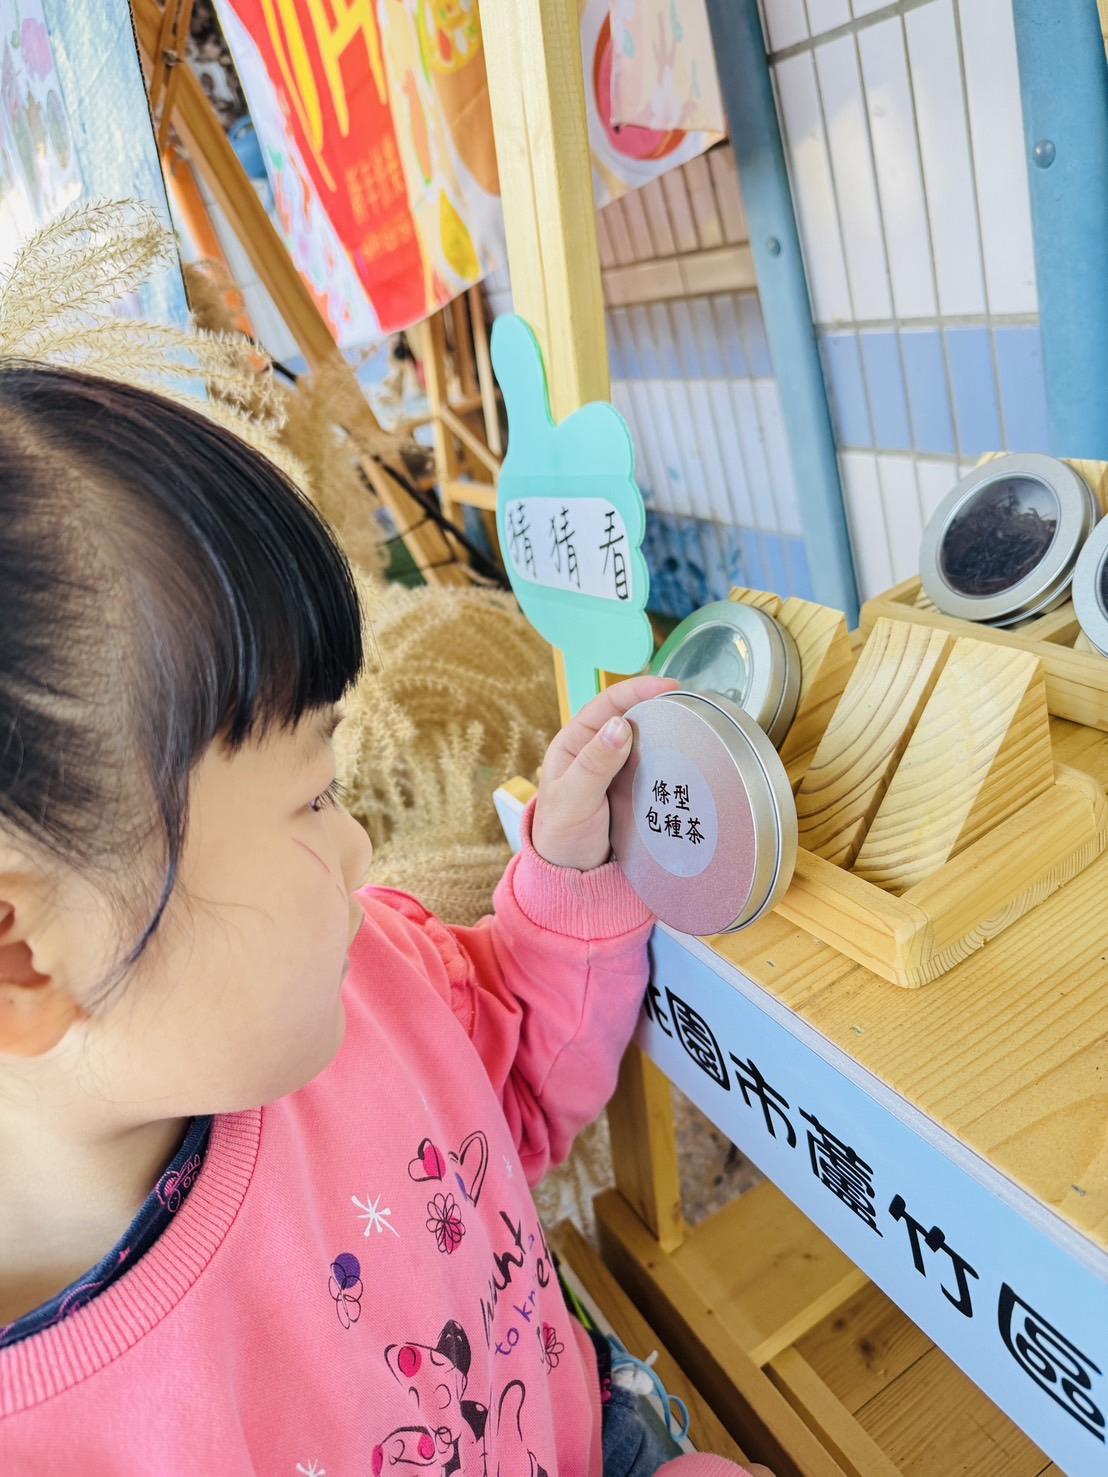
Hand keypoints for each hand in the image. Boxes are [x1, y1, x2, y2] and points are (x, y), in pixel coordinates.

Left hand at [531, 675, 677, 870]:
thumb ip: (594, 764)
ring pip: (646, 743)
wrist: (572, 877)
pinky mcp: (634, 790)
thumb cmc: (561, 836)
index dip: (638, 690)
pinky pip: (654, 768)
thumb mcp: (574, 799)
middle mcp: (596, 751)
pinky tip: (687, 766)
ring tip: (695, 732)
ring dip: (667, 737)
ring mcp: (616, 770)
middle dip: (659, 709)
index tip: (669, 687)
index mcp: (575, 743)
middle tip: (690, 707)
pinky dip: (670, 764)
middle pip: (632, 718)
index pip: (607, 704)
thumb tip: (620, 724)